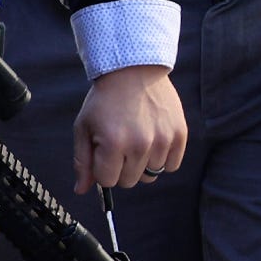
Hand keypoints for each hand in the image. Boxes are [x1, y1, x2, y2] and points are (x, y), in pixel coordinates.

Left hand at [73, 64, 187, 195]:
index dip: (103, 169)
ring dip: (142, 163)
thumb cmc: (104, 100)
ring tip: (137, 137)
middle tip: (120, 144)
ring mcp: (162, 140)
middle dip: (121, 168)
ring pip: (150, 175)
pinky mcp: (179, 134)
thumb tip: (81, 190)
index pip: (108, 181)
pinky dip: (162, 158)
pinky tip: (153, 139)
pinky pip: (171, 165)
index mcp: (113, 144)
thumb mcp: (84, 127)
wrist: (133, 70)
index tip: (104, 152)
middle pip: (130, 181)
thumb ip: (82, 161)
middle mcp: (140, 145)